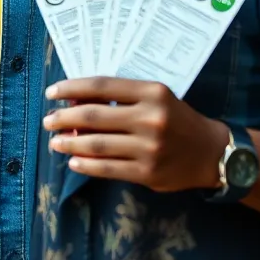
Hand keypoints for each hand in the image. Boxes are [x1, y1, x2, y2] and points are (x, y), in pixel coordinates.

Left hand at [44, 77, 228, 192]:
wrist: (212, 152)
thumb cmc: (175, 119)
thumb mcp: (154, 98)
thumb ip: (120, 98)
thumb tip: (74, 101)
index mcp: (151, 92)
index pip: (101, 86)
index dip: (71, 88)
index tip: (51, 92)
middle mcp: (151, 118)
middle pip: (93, 116)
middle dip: (63, 118)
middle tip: (47, 121)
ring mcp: (150, 148)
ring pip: (97, 144)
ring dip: (69, 143)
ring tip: (54, 142)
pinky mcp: (148, 173)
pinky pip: (108, 168)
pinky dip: (86, 165)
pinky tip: (73, 161)